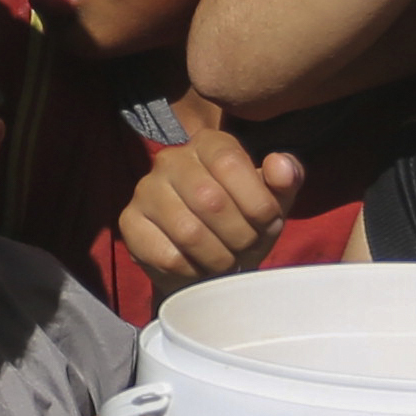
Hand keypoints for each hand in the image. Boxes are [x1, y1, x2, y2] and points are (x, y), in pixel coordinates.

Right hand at [116, 135, 300, 295]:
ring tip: (227, 260)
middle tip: (246, 247)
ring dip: (218, 257)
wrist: (207, 257)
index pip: (230, 163)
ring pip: (188, 232)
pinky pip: (167, 256)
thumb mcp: (273, 199)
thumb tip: (282, 167)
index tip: (268, 222)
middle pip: (210, 200)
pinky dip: (193, 272)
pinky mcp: (130, 224)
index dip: (256, 201)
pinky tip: (201, 268)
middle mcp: (170, 159)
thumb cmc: (243, 220)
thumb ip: (286, 179)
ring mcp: (145, 190)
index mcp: (208, 144)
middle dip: (240, 235)